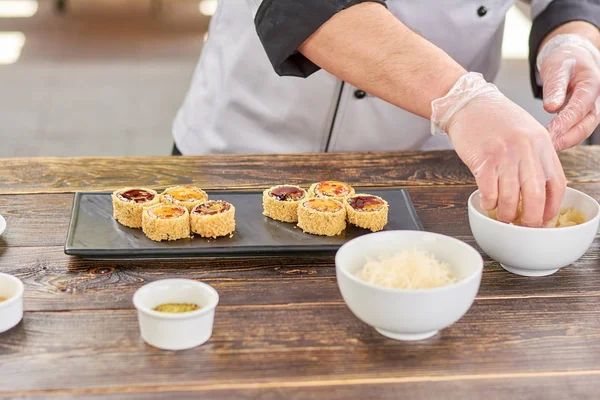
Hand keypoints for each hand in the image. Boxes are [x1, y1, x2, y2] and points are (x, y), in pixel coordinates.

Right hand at [431, 73, 566, 226]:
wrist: (469, 104)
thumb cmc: (495, 119)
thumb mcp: (527, 132)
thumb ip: (536, 157)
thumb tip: (538, 191)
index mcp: (542, 144)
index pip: (557, 184)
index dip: (551, 207)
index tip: (542, 219)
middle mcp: (527, 150)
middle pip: (535, 196)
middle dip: (529, 218)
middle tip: (522, 225)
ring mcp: (505, 155)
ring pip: (510, 198)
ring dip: (505, 214)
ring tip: (502, 216)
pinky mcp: (483, 159)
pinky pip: (489, 192)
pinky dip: (488, 203)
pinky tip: (487, 203)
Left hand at [538, 34, 599, 149]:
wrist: (573, 56)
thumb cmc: (564, 59)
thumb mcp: (556, 66)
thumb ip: (555, 86)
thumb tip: (551, 107)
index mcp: (592, 84)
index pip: (579, 109)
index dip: (564, 124)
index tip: (549, 134)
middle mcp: (597, 99)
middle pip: (586, 125)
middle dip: (567, 138)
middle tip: (547, 147)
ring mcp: (592, 108)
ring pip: (583, 130)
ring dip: (566, 141)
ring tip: (547, 148)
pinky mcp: (584, 114)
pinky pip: (577, 129)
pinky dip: (565, 137)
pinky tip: (551, 142)